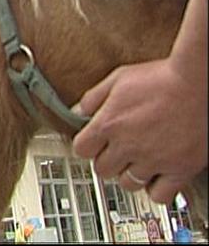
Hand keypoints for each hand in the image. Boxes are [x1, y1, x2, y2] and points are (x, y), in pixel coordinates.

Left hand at [72, 58, 207, 203]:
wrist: (199, 82)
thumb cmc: (163, 77)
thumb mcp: (119, 78)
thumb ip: (94, 97)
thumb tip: (77, 111)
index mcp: (110, 123)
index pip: (81, 150)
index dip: (86, 145)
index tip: (92, 141)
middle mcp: (129, 145)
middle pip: (102, 169)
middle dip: (105, 159)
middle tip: (115, 149)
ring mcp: (154, 160)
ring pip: (127, 183)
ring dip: (128, 173)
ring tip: (136, 160)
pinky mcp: (179, 169)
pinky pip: (159, 195)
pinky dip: (154, 189)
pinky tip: (156, 175)